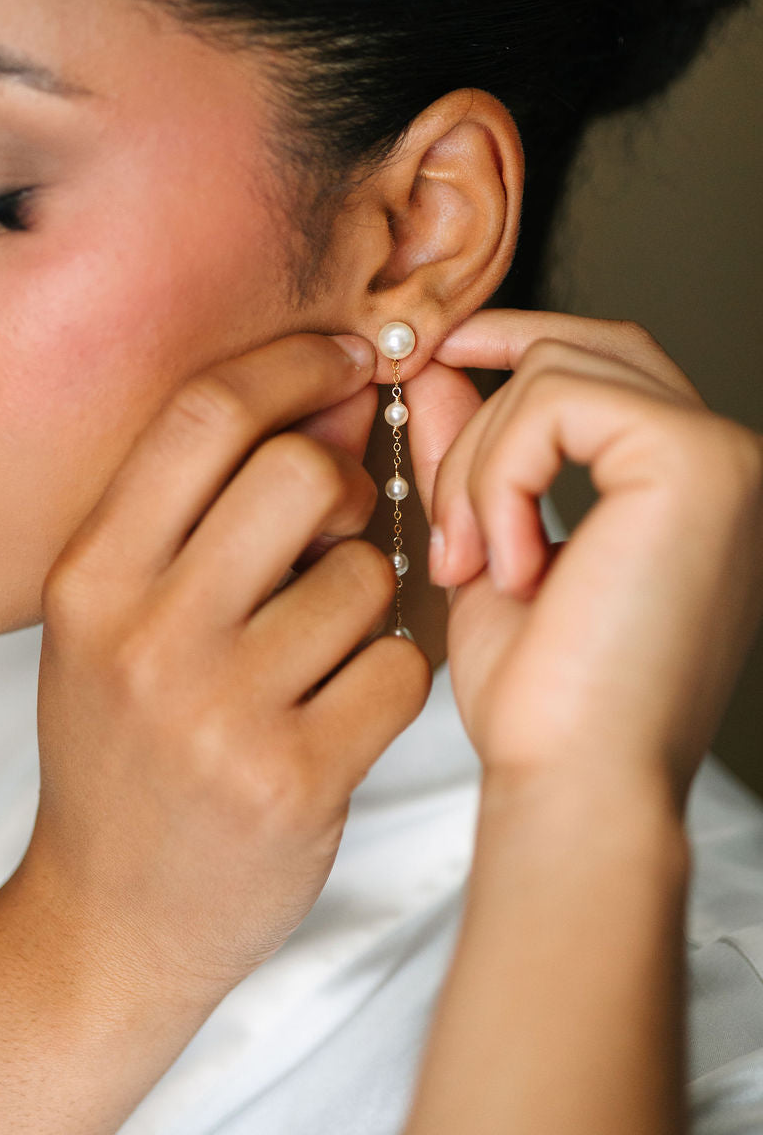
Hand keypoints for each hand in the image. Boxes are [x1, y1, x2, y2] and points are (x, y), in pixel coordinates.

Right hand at [23, 333, 429, 1008]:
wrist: (106, 924)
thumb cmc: (121, 754)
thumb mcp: (114, 623)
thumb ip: (200, 512)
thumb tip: (330, 396)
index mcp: (90, 578)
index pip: (204, 416)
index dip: (291, 365)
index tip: (344, 361)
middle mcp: (145, 636)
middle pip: (300, 473)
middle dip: (343, 487)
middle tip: (336, 528)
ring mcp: (220, 714)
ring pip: (366, 576)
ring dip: (369, 600)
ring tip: (321, 648)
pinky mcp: (295, 782)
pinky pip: (398, 669)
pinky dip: (390, 677)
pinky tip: (343, 710)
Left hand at [404, 310, 762, 813]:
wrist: (576, 788)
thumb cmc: (544, 706)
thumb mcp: (488, 551)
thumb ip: (470, 454)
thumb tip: (431, 373)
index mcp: (685, 490)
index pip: (604, 369)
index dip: (514, 348)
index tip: (432, 360)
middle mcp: (722, 463)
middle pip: (588, 346)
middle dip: (484, 376)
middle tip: (412, 413)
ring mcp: (720, 457)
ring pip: (555, 371)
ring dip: (476, 462)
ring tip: (464, 562)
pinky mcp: (694, 461)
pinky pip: (554, 400)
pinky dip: (498, 477)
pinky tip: (502, 565)